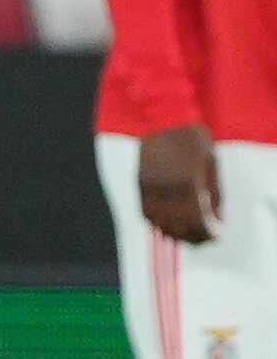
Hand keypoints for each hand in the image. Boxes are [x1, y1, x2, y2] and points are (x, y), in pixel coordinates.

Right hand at [141, 125, 220, 243]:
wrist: (161, 117)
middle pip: (179, 226)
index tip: (215, 238)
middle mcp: (167, 189)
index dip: (206, 234)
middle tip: (202, 240)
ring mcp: (150, 187)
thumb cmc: (191, 138)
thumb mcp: (212, 163)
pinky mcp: (139, 183)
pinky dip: (155, 223)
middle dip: (192, 238)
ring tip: (185, 236)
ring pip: (160, 222)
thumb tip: (220, 220)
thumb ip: (216, 194)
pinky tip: (166, 224)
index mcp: (188, 184)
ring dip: (173, 233)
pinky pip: (145, 211)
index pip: (197, 221)